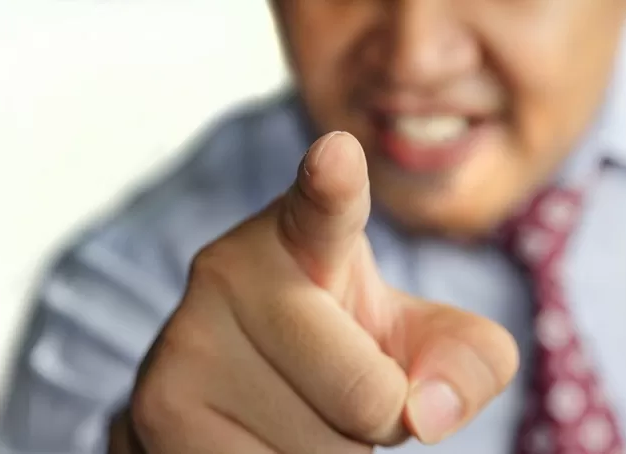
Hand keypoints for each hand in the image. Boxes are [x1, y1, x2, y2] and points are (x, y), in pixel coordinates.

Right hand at [121, 132, 518, 452]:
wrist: (236, 375)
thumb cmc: (339, 346)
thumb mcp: (415, 340)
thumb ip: (466, 360)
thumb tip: (428, 414)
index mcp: (305, 233)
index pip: (325, 204)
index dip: (335, 182)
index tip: (338, 154)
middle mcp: (234, 269)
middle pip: (368, 398)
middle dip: (378, 418)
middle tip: (339, 384)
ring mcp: (188, 338)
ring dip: (331, 452)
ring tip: (294, 408)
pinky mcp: (158, 407)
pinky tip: (260, 435)